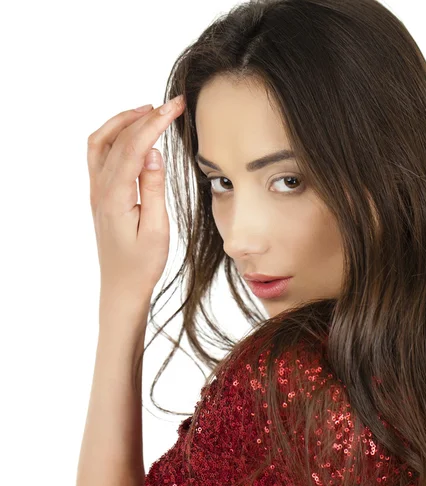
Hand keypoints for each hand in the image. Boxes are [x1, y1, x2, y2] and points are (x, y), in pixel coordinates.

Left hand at [87, 95, 185, 300]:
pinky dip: (115, 136)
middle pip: (118, 139)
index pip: (134, 147)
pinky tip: (133, 134)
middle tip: (172, 104)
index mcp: (115, 197)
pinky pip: (100, 155)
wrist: (121, 287)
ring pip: (102, 142)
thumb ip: (153, 188)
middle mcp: (100, 189)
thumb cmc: (142, 264)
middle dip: (145, 116)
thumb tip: (153, 152)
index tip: (176, 106)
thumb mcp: (157, 230)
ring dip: (124, 121)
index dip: (155, 123)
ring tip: (150, 111)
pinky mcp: (100, 195)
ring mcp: (97, 191)